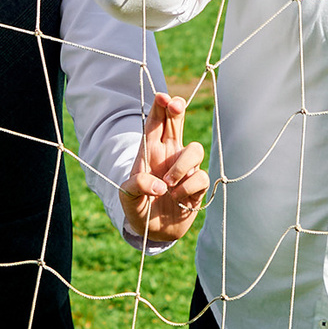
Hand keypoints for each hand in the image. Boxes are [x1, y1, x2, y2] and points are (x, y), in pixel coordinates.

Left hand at [121, 91, 209, 243]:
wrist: (153, 231)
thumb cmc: (139, 207)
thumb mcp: (127, 197)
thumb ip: (136, 186)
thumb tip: (159, 185)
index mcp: (150, 150)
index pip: (156, 121)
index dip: (160, 105)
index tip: (162, 97)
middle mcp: (170, 154)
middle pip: (178, 120)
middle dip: (177, 108)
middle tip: (174, 106)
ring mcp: (185, 168)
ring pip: (195, 148)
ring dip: (182, 166)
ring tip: (169, 183)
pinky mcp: (197, 185)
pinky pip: (200, 177)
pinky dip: (188, 188)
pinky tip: (178, 199)